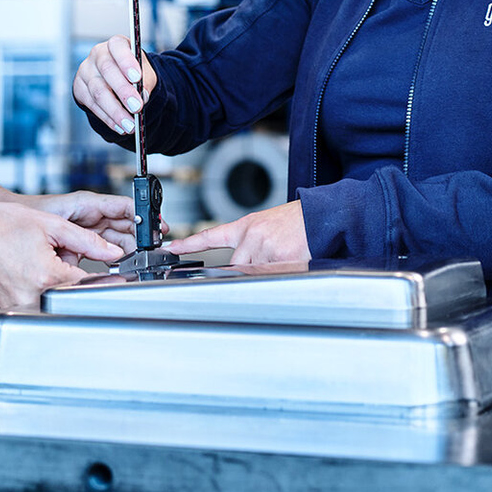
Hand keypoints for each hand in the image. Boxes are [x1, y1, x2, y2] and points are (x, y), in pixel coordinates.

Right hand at [0, 199, 125, 308]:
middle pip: (71, 298)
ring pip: (52, 305)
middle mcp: (33, 298)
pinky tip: (24, 272)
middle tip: (61, 263)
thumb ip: (87, 240)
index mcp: (48, 277)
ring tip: (37, 265)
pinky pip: (32, 306)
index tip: (112, 279)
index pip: (90, 287)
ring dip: (54, 289)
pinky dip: (36, 293)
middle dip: (75, 282)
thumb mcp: (51, 225)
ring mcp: (17, 307)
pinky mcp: (6, 310)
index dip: (103, 280)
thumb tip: (114, 252)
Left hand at [12, 189, 137, 256]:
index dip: (144, 215)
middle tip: (149, 250)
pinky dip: (109, 258)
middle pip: (125, 224)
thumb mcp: (60, 225)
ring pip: (116, 239)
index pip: (125, 206)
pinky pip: (102, 250)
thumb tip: (112, 254)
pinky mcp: (81, 243)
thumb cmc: (29, 214)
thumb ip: (87, 240)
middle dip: (139, 236)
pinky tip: (115, 265)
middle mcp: (91, 214)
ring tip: (134, 260)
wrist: (9, 227)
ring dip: (126, 249)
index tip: (158, 225)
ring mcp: (87, 229)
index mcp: (89, 203)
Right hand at [74, 36, 157, 136]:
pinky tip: (119, 126)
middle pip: (107, 71)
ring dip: (116, 111)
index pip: (118, 46)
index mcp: (116, 45)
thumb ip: (146, 81)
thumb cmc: (132, 72)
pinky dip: (108, 118)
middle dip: (123, 91)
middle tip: (137, 107)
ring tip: (130, 125)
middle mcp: (98, 55)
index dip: (126, 61)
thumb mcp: (144, 72)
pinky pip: (92, 105)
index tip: (137, 77)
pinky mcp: (79, 89)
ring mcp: (85, 72)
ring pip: (98, 92)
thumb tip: (142, 96)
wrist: (117, 79)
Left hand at [167, 200, 309, 265]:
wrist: (320, 216)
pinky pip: (271, 275)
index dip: (189, 244)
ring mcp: (263, 247)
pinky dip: (280, 273)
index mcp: (246, 226)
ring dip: (267, 271)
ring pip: (253, 273)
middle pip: (234, 265)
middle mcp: (251, 236)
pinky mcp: (277, 258)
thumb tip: (243, 265)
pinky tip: (291, 259)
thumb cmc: (296, 222)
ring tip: (284, 254)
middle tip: (269, 257)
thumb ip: (251, 243)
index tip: (171, 249)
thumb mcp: (267, 225)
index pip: (210, 236)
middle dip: (248, 268)